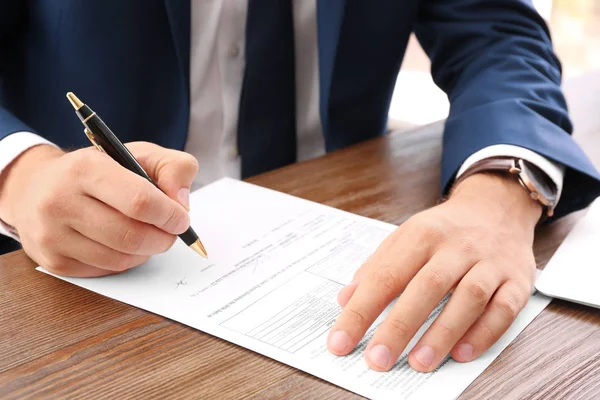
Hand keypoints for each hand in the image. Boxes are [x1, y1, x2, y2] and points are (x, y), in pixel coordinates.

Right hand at [0, 142, 198, 276]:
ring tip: (150, 237)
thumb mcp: (138, 154)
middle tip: (171, 233)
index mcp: (85, 168)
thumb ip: (173, 168)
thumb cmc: (99, 170)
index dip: (170, 215)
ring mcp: (52, 234)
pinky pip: (105, 270)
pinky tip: (125, 245)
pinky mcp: (53, 261)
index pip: (140, 201)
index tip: (182, 219)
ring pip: (120, 259)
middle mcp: (60, 201)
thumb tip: (181, 202)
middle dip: (163, 238)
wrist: (37, 186)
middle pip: (131, 235)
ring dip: (146, 252)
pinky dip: (126, 261)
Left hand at [326, 173, 541, 371]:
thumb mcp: (405, 236)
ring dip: (443, 333)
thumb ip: (376, 267)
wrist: (496, 207)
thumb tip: (346, 300)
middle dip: (400, 326)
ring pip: (469, 298)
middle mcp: (457, 246)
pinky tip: (461, 354)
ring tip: (418, 364)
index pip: (386, 275)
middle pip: (427, 287)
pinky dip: (484, 333)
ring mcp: (490, 262)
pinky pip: (504, 308)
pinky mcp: (517, 279)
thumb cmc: (444, 230)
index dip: (361, 310)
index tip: (341, 340)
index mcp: (422, 234)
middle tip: (377, 358)